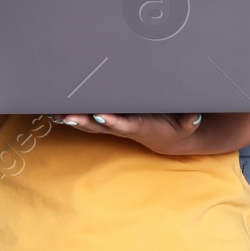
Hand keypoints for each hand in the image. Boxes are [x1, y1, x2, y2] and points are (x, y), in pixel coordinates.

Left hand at [47, 111, 203, 153]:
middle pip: (100, 125)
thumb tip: (194, 116)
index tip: (101, 115)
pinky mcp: (110, 122)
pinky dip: (73, 116)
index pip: (125, 123)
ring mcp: (115, 125)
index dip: (113, 121)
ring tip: (55, 112)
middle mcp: (124, 127)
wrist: (169, 139)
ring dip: (73, 119)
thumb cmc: (178, 127)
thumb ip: (190, 121)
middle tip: (68, 115)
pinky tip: (56, 111)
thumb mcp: (188, 125)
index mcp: (141, 126)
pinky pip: (88, 120)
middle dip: (84, 120)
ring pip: (90, 123)